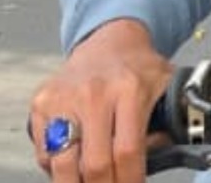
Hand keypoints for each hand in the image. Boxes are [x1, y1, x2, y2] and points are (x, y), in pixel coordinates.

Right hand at [27, 20, 172, 182]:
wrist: (109, 42)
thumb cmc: (138, 69)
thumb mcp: (167, 87)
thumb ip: (169, 123)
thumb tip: (162, 159)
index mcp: (129, 90)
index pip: (127, 151)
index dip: (130, 180)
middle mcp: (94, 94)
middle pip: (94, 164)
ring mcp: (63, 99)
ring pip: (62, 164)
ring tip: (91, 182)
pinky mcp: (41, 104)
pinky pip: (44, 154)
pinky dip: (57, 170)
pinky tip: (74, 167)